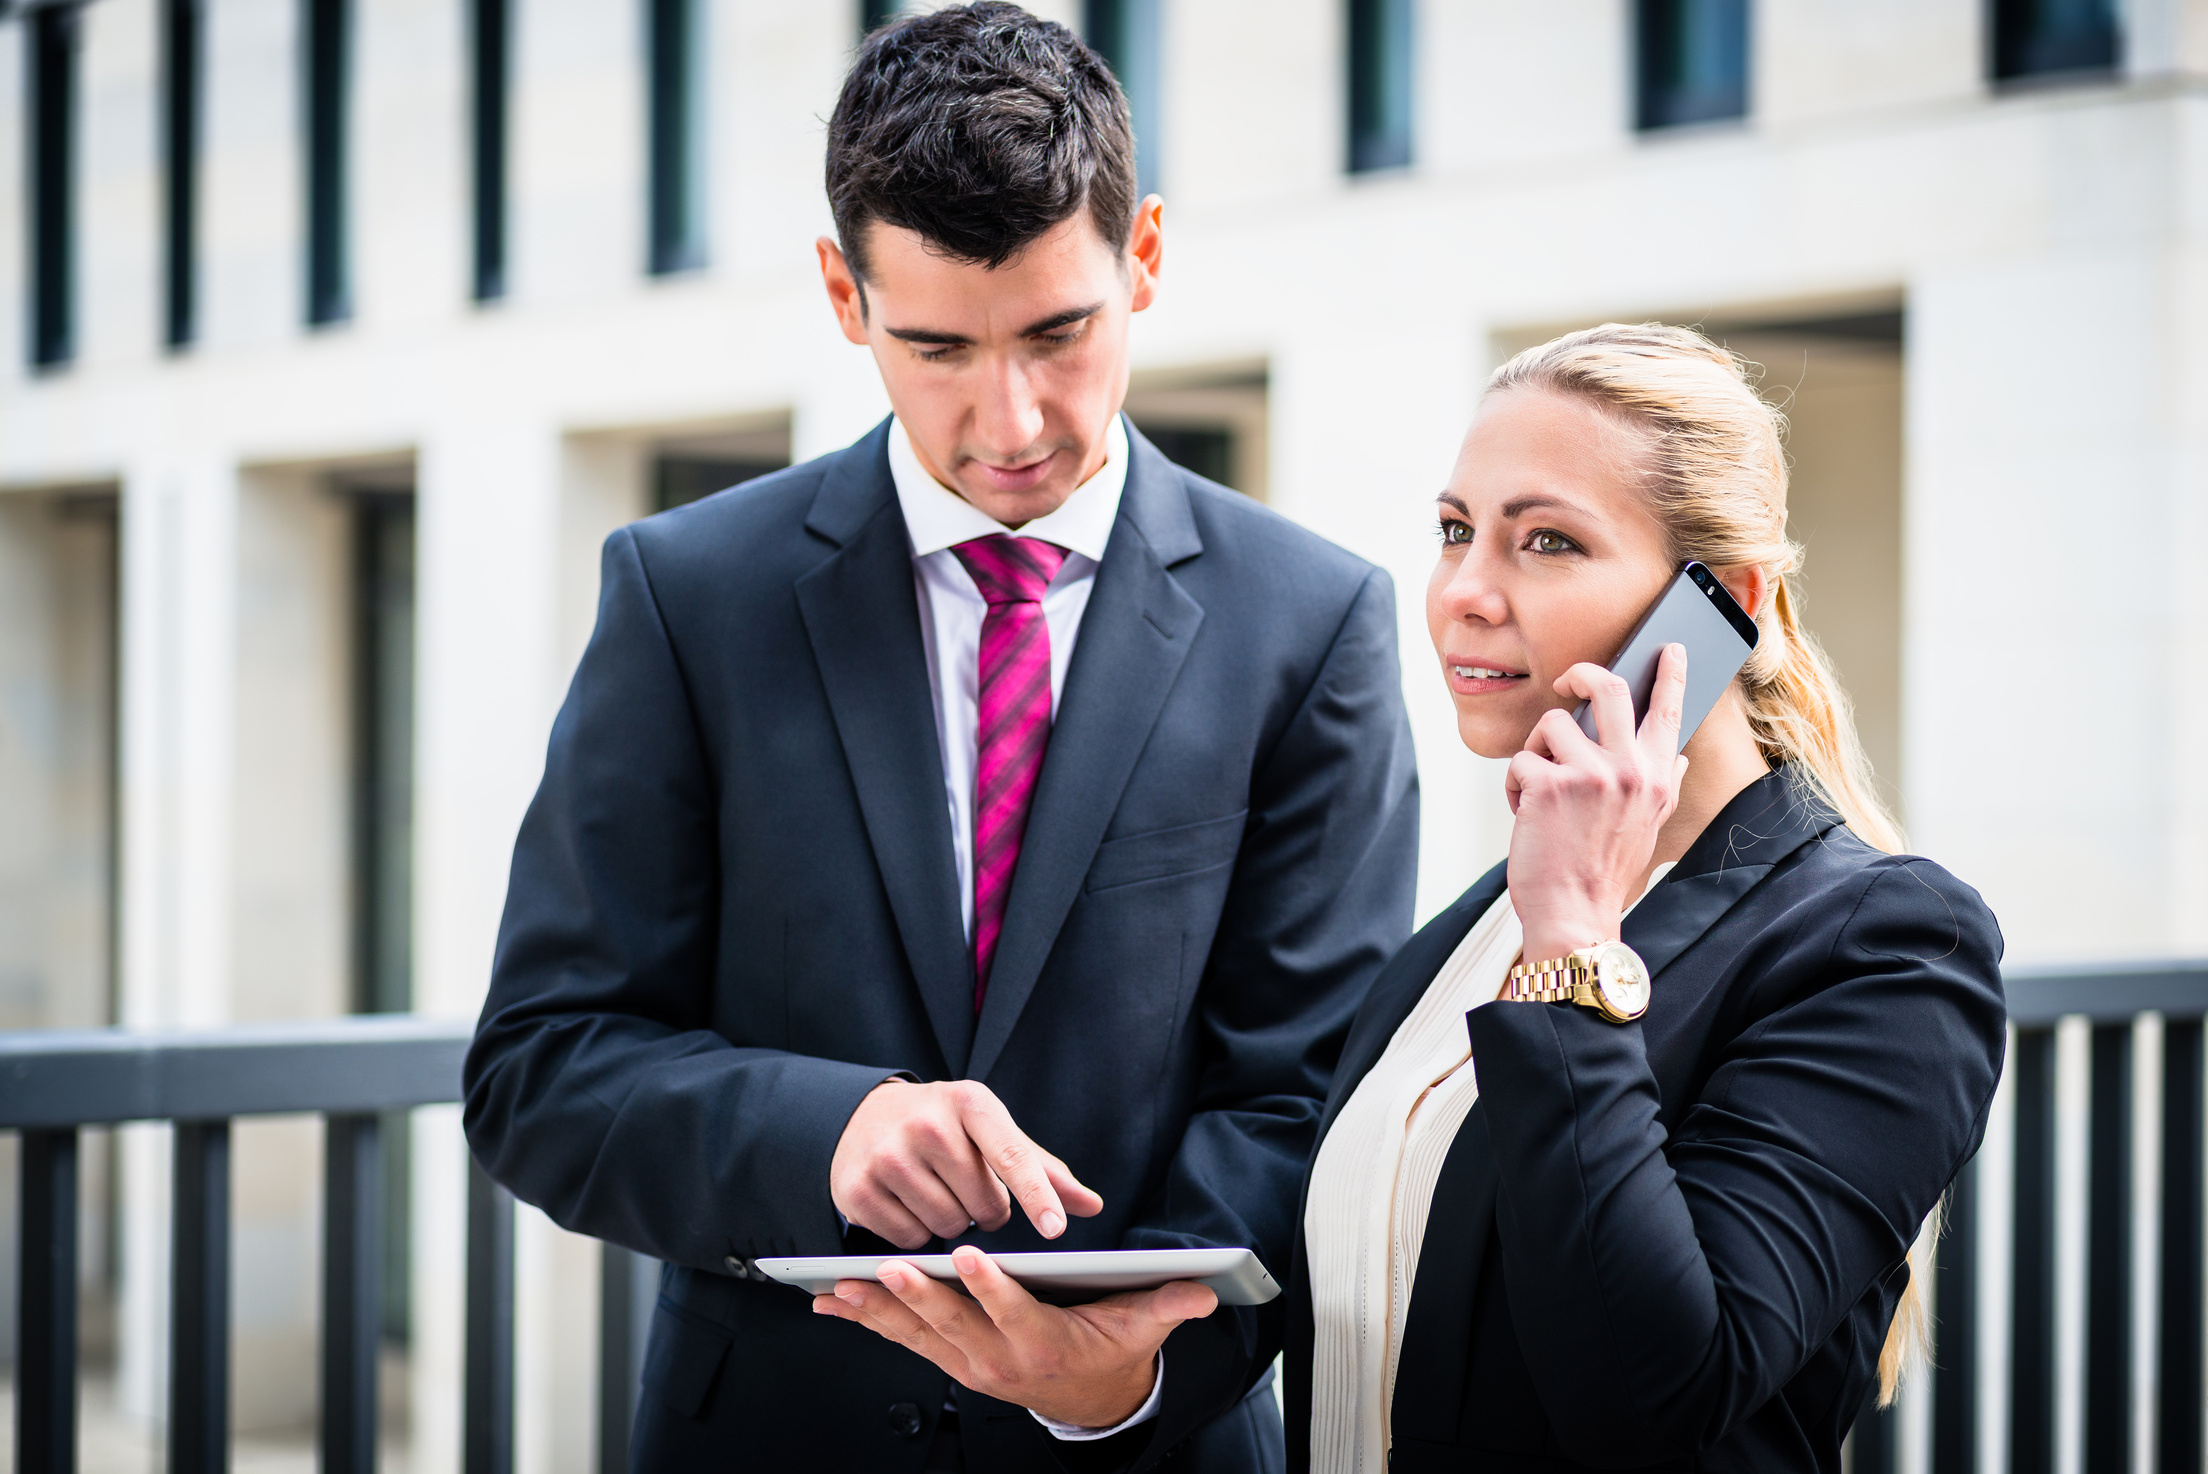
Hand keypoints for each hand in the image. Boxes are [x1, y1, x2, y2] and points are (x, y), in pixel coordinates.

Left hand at [811, 1245, 1216, 1426]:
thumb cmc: (1109, 1353)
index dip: (992, 1287)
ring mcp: (968, 1363)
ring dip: (879, 1310)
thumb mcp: (1141, 1329)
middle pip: (953, 1323)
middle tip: (892, 1267)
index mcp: (1042, 1342)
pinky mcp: (949, 1360)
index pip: (1014, 1312)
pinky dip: (868, 1321)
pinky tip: (835, 1303)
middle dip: (920, 1295)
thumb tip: (1202, 1290)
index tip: (970, 1258)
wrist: (1088, 1401)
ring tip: (845, 1286)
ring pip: (917, 1333)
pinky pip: (902, 1339)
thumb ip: (1165, 1306)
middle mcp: (998, 1358)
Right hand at [830, 1080, 1103, 1248]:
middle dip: (985, 1211)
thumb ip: (1042, 1169)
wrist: (864, 1116)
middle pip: (982, 1206)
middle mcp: (926, 1124)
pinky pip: (909, 1240)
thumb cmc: (945, 1127)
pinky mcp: (857, 1189)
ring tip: (936, 1192)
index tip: (1056, 1229)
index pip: (1011, 1155)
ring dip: (951, 1223)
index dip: (1036, 1195)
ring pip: (947, 1227)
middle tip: (968, 1189)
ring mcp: (887, 1156)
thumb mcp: (992, 1132)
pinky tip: (908, 1204)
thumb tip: (1092, 1205)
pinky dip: (916, 1233)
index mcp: (969, 1102)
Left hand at [1504, 644, 1689, 971]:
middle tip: (1564, 682)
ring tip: (1538, 792)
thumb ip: (1662, 786)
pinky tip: (1524, 814)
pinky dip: (1514, 786)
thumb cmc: (1602, 871)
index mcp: (1656, 778)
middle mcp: (1630, 770)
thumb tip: (1681, 760)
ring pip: (1551, 724)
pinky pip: (1520, 760)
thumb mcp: (1648, 827)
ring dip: (1535, 753)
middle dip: (1580, 675)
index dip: (1670, 674)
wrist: (1575, 914)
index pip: (1669, 712)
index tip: (1670, 648)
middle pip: (1608, 689)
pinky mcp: (1549, 784)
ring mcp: (1591, 775)